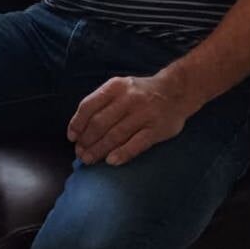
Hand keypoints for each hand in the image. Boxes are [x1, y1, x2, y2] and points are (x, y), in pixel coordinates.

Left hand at [67, 74, 195, 165]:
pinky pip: (137, 144)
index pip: (89, 106)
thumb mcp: (119, 87)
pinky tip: (111, 161)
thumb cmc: (140, 92)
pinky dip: (122, 153)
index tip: (72, 137)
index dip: (77, 123)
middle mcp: (128, 99)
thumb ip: (101, 102)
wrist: (177, 90)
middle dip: (87, 141)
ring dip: (99, 150)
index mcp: (115, 87)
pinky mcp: (157, 129)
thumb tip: (79, 128)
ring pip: (116, 135)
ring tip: (89, 159)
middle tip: (80, 154)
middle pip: (100, 123)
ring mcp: (144, 114)